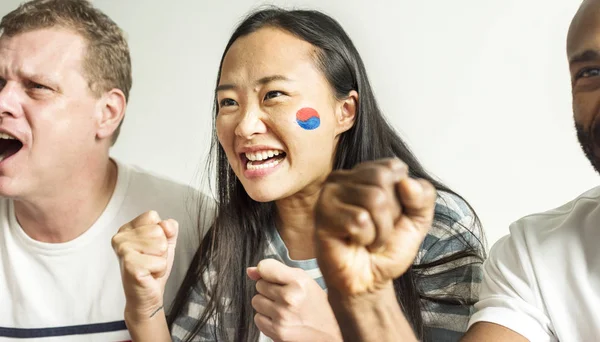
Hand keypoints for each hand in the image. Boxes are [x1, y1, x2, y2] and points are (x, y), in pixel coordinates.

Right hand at [111, 211, 178, 321]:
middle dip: (162, 249)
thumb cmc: (153, 268)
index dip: (160, 233)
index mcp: (127, 229)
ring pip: (161, 245)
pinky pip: (160, 262)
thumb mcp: (166, 242)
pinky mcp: (130, 265)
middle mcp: (120, 237)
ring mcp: (123, 251)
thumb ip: (170, 228)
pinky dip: (160, 271)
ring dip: (161, 260)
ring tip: (149, 267)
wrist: (146, 295)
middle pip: (158, 231)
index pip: (152, 216)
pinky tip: (148, 275)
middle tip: (150, 260)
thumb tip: (166, 225)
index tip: (151, 247)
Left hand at [247, 259, 341, 341]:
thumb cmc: (317, 305)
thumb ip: (276, 271)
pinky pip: (258, 319)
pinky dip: (267, 319)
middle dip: (270, 289)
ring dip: (266, 304)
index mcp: (299, 281)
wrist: (330, 333)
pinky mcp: (278, 332)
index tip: (272, 275)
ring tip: (284, 307)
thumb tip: (250, 271)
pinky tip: (281, 319)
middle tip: (286, 295)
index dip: (266, 271)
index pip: (265, 267)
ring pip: (256, 301)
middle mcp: (290, 298)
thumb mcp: (303, 281)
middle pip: (259, 285)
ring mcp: (283, 316)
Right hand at [315, 158, 435, 295]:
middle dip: (391, 213)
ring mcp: (329, 195)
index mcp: (365, 172)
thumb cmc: (388, 248)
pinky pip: (359, 220)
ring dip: (380, 230)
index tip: (390, 216)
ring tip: (368, 239)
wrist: (370, 281)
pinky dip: (367, 238)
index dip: (402, 197)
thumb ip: (423, 196)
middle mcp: (343, 178)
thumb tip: (407, 182)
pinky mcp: (322, 215)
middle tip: (378, 230)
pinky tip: (355, 243)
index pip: (394, 167)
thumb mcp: (418, 220)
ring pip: (373, 199)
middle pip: (382, 179)